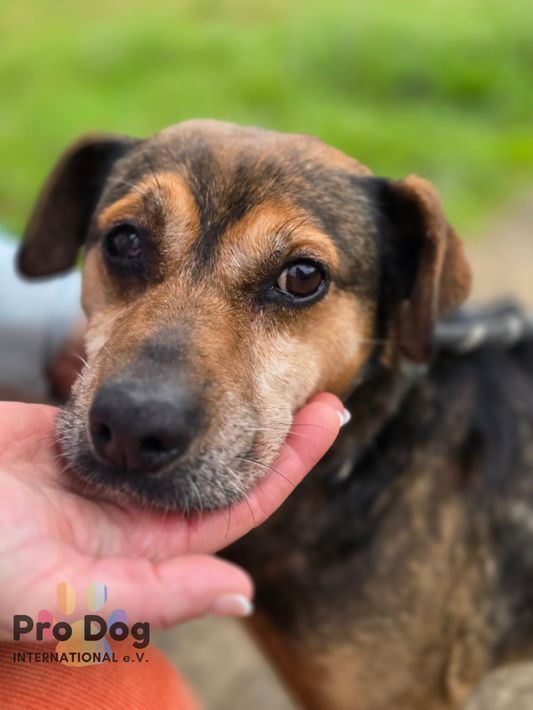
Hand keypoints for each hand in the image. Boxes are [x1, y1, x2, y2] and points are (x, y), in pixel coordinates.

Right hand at [0, 394, 343, 637]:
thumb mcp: (64, 596)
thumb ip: (155, 598)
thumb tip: (243, 596)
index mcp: (146, 553)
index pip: (238, 502)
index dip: (289, 460)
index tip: (331, 413)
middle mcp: (137, 512)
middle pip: (222, 461)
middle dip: (270, 423)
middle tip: (320, 379)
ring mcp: (111, 472)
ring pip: (187, 433)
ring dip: (226, 399)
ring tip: (266, 359)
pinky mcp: (81, 436)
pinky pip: (140, 413)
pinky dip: (173, 390)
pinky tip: (198, 362)